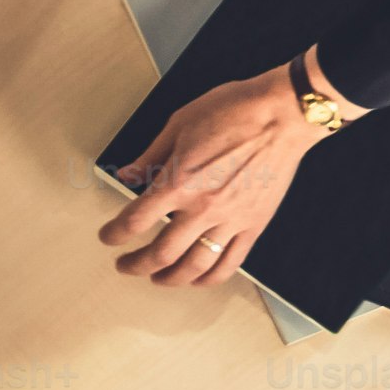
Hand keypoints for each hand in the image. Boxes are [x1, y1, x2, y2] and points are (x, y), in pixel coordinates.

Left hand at [102, 67, 318, 287]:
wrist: (282, 114)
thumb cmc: (234, 111)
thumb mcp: (180, 124)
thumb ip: (150, 155)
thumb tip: (127, 174)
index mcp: (179, 182)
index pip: (135, 221)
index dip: (114, 234)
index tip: (107, 237)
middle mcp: (203, 207)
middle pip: (160, 254)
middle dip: (136, 265)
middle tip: (125, 265)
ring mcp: (231, 220)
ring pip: (194, 267)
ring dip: (169, 279)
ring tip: (157, 278)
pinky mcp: (254, 225)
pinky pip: (230, 263)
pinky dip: (209, 277)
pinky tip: (197, 277)